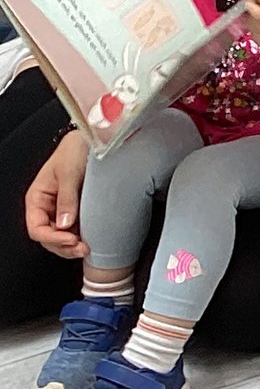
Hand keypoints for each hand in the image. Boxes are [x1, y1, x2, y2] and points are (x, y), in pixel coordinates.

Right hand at [25, 135, 88, 259]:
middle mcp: (48, 207)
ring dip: (72, 246)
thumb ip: (67, 199)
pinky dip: (81, 238)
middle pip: (48, 237)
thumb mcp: (70, 173)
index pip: (36, 228)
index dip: (52, 239)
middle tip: (83, 249)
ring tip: (88, 248)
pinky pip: (75, 230)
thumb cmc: (75, 151)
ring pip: (61, 237)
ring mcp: (62, 210)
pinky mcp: (78, 210)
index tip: (71, 241)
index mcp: (37, 198)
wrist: (93, 139)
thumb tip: (64, 225)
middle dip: (63, 247)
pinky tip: (91, 241)